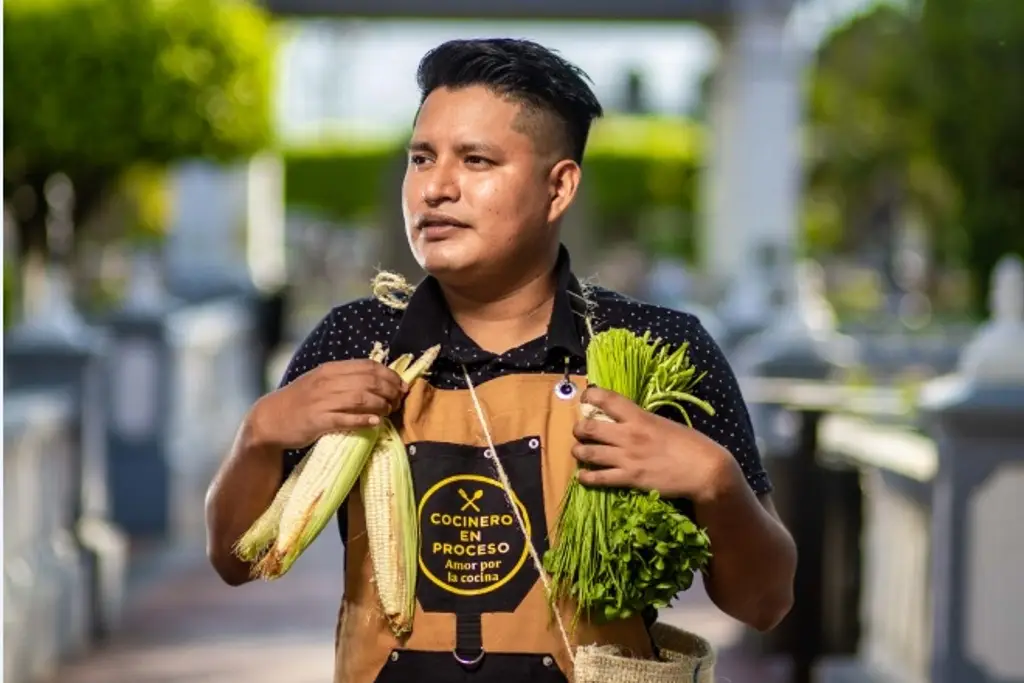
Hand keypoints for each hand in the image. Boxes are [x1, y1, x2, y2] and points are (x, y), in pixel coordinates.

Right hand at [250, 359, 404, 449]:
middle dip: (390, 391)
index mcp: (331, 369)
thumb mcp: (321, 382)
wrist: (271, 419)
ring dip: (381, 405)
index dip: (390, 375)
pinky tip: (375, 423)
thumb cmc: (300, 401)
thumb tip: (378, 381)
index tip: (402, 386)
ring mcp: (322, 401)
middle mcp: (327, 382)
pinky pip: (346, 419)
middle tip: (397, 402)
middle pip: (369, 381)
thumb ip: (346, 379)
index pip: (368, 366)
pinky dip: (364, 420)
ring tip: (389, 412)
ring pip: (361, 398)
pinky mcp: (317, 421)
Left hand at [571, 386, 737, 502]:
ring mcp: (627, 457)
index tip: (586, 398)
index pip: (606, 399)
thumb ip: (642, 420)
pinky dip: (586, 477)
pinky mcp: (629, 478)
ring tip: (578, 452)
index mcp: (639, 416)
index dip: (590, 396)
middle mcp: (628, 434)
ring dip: (578, 452)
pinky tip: (583, 476)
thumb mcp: (664, 423)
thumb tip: (627, 418)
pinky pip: (599, 478)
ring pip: (588, 453)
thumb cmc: (690, 444)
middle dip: (579, 429)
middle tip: (580, 431)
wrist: (704, 470)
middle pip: (589, 427)